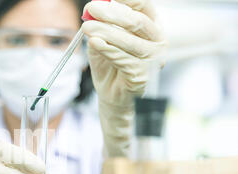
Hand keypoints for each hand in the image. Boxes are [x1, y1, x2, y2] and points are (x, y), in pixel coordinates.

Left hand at [82, 0, 167, 156]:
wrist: (110, 94)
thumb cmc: (109, 64)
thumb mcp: (103, 39)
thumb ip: (101, 24)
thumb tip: (93, 8)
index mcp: (151, 26)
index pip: (143, 6)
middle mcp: (158, 40)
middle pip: (136, 22)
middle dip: (112, 13)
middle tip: (91, 8)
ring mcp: (153, 59)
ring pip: (130, 41)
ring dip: (106, 32)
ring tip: (87, 27)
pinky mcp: (143, 75)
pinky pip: (125, 60)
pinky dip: (109, 50)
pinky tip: (95, 43)